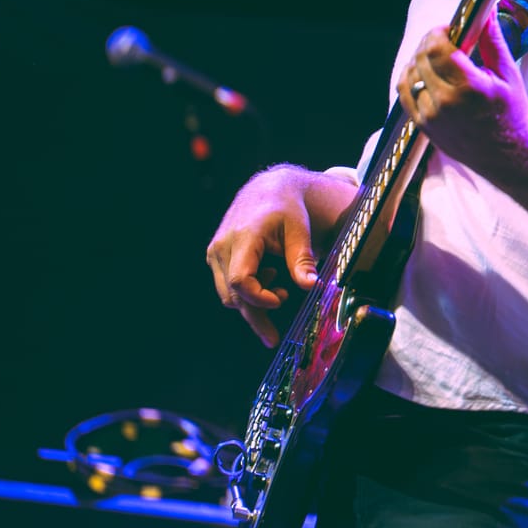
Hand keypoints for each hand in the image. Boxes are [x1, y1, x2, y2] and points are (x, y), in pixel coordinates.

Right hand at [206, 167, 325, 346]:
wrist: (266, 190)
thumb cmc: (286, 208)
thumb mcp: (299, 229)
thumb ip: (302, 257)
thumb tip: (311, 285)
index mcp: (244, 237)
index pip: (240, 279)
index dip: (258, 297)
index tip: (281, 299)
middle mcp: (222, 246)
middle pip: (232, 294)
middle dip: (254, 315)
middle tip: (272, 337)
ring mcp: (215, 252)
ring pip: (227, 293)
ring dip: (253, 302)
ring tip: (280, 289)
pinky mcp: (216, 256)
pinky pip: (227, 285)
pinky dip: (247, 291)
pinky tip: (269, 277)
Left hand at [397, 12, 527, 172]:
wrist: (507, 155)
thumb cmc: (512, 113)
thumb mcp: (508, 75)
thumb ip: (493, 41)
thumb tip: (486, 12)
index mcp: (470, 87)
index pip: (437, 48)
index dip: (438, 32)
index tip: (448, 28)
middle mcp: (447, 102)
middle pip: (421, 58)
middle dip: (429, 41)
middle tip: (443, 37)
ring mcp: (431, 116)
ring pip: (409, 74)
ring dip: (419, 58)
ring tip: (435, 55)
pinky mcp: (423, 126)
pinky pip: (404, 93)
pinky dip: (409, 77)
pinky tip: (423, 71)